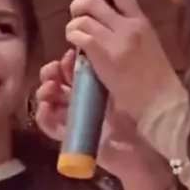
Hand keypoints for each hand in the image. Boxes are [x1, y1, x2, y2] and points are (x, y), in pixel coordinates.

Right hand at [36, 50, 171, 189]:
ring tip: (50, 88)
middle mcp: (84, 100)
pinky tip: (46, 107)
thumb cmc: (139, 111)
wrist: (146, 144)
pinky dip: (43, 116)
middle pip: (57, 82)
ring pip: (50, 102)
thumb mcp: (121, 81)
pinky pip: (50, 126)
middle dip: (51, 72)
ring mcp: (76, 119)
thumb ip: (103, 65)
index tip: (70, 54)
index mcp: (98, 85)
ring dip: (44, 90)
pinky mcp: (72, 136)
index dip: (67, 61)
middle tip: (54, 69)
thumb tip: (86, 45)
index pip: (73, 69)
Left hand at [66, 0, 182, 121]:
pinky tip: (74, 44)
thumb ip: (132, 30)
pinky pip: (79, 36)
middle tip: (76, 14)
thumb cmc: (157, 79)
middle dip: (78, 3)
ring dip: (72, 23)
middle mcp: (129, 26)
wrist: (161, 101)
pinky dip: (72, 36)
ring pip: (83, 18)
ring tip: (74, 33)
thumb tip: (108, 21)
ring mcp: (115, 40)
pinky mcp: (103, 56)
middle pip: (94, 1)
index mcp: (142, 21)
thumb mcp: (150, 44)